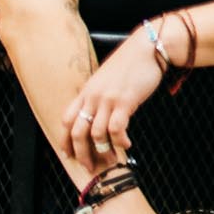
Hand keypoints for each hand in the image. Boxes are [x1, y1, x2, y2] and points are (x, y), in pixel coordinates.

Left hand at [63, 32, 164, 167]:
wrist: (149, 46)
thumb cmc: (132, 61)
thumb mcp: (108, 77)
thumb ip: (99, 94)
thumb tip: (99, 111)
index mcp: (87, 91)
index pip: (67, 120)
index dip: (65, 140)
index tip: (68, 154)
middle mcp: (93, 97)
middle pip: (77, 132)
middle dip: (81, 153)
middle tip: (89, 166)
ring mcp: (108, 99)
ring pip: (96, 134)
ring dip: (103, 151)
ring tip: (112, 160)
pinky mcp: (125, 101)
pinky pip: (116, 129)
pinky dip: (119, 141)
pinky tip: (126, 145)